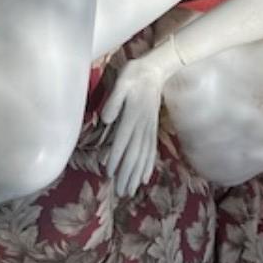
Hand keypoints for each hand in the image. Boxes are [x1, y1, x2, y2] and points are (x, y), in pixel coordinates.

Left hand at [101, 41, 180, 197]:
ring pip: (143, 156)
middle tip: (121, 192)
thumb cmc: (135, 74)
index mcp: (132, 116)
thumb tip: (106, 120)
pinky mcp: (152, 128)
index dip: (116, 158)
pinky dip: (148, 165)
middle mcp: (142, 126)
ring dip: (137, 174)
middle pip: (134, 154)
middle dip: (127, 174)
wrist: (156, 70)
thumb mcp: (121, 82)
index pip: (123, 141)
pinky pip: (152, 150)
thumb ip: (114, 100)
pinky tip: (146, 177)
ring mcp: (149, 128)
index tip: (109, 174)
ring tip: (131, 190)